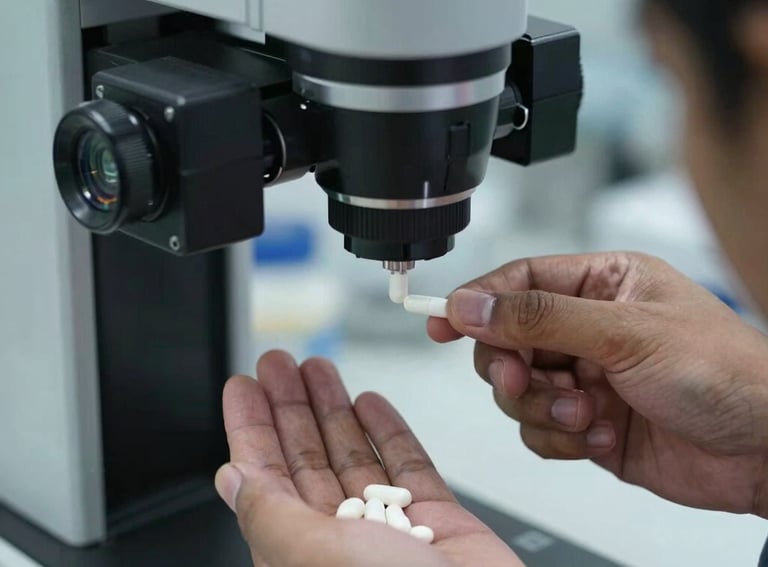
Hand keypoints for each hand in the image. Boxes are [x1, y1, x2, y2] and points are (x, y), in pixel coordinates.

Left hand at [215, 351, 524, 566]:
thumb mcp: (314, 556)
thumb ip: (271, 515)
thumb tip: (231, 478)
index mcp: (300, 555)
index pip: (264, 481)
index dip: (251, 430)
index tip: (242, 388)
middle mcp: (341, 544)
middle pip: (306, 461)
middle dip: (290, 408)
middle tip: (278, 363)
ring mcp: (391, 533)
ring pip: (353, 457)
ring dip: (334, 410)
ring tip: (318, 367)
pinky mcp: (437, 525)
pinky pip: (408, 468)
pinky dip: (389, 432)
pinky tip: (371, 403)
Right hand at [429, 253, 767, 516]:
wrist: (766, 452)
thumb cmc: (724, 373)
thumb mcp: (625, 332)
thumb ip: (540, 317)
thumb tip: (472, 303)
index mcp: (602, 284)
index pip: (519, 281)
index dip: (477, 300)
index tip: (441, 321)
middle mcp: (589, 328)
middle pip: (507, 339)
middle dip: (511, 365)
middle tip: (525, 379)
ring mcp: (586, 377)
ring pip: (517, 388)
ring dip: (542, 406)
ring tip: (584, 413)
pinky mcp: (586, 423)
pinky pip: (537, 430)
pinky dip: (560, 438)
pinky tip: (601, 435)